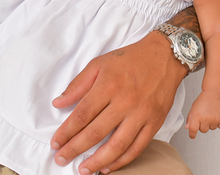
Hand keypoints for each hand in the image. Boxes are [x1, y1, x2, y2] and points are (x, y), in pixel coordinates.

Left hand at [50, 32, 185, 172]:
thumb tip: (58, 103)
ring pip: (117, 145)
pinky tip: (108, 167)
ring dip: (97, 161)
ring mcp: (141, 114)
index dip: (66, 131)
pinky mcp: (154, 123)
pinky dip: (122, 161)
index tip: (56, 143)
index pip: (82, 114)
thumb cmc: (130, 59)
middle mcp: (125, 102)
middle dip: (75, 149)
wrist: (164, 57)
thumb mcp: (99, 64)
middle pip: (95, 132)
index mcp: (108, 85)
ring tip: (83, 170)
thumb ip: (78, 85)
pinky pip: (137, 147)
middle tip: (61, 159)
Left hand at [185, 92, 219, 138]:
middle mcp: (205, 119)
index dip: (192, 134)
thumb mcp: (194, 107)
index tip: (193, 136)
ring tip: (211, 114)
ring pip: (212, 128)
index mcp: (196, 116)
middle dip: (203, 125)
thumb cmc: (204, 99)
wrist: (215, 93)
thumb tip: (188, 127)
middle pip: (203, 130)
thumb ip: (190, 118)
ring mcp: (214, 120)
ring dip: (211, 123)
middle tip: (204, 116)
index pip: (193, 130)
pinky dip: (219, 123)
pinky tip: (217, 115)